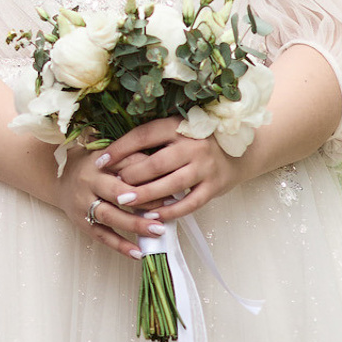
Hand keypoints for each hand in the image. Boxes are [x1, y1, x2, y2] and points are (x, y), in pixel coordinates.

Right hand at [58, 150, 164, 259]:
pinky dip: (120, 245)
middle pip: (115, 193)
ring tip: (156, 231)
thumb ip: (133, 159)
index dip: (147, 179)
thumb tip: (163, 170)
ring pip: (109, 216)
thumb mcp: (109, 155)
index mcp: (97, 163)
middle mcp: (88, 182)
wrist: (58, 177)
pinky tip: (137, 253)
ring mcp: (83, 204)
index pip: (125, 169)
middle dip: (142, 202)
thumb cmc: (91, 165)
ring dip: (134, 224)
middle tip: (165, 210)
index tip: (170, 188)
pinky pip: (102, 236)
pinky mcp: (82, 222)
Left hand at [105, 117, 249, 223]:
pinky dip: (170, 211)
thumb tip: (113, 148)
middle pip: (156, 163)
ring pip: (170, 185)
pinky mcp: (213, 187)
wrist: (240, 152)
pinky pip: (189, 204)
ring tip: (126, 202)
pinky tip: (153, 215)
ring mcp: (205, 167)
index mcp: (179, 126)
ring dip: (145, 195)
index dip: (120, 148)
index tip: (101, 160)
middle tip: (114, 186)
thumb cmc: (199, 141)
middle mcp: (193, 145)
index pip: (144, 135)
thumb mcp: (178, 130)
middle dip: (131, 176)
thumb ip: (154, 138)